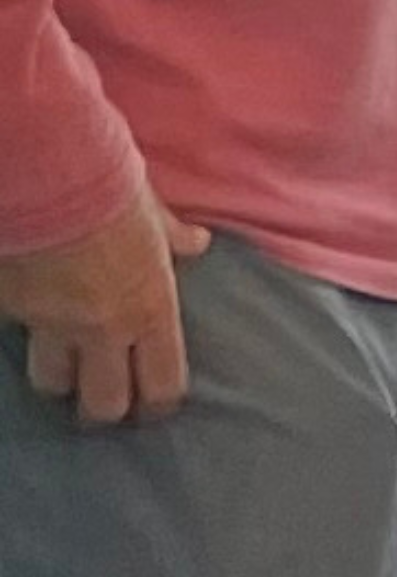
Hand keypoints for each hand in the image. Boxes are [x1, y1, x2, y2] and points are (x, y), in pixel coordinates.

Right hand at [0, 183, 207, 427]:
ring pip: (51, 380)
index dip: (157, 404)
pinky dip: (19, 329)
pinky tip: (24, 315)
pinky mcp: (9, 306)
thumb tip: (197, 242)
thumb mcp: (151, 210)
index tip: (151, 406)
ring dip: (56, 378)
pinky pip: (15, 333)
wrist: (45, 166)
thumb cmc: (107, 182)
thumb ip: (172, 236)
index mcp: (151, 309)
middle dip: (102, 410)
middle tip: (97, 402)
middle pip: (105, 404)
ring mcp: (51, 321)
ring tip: (59, 370)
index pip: (163, 386)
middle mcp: (104, 328)